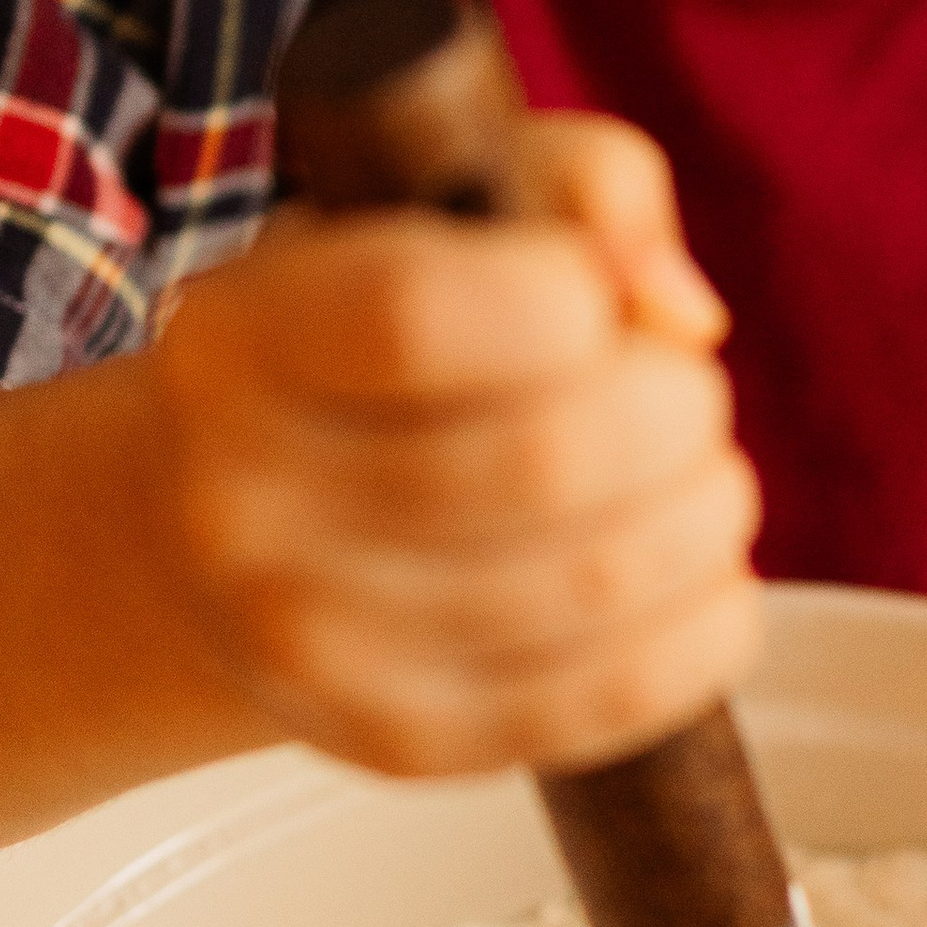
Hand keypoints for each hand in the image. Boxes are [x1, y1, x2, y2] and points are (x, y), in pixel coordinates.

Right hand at [147, 112, 763, 778]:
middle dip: (674, 414)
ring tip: (703, 484)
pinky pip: (594, 703)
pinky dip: (697, 636)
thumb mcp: (435, 213)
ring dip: (702, 521)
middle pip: (542, 459)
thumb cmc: (364, 352)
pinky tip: (707, 584)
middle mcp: (243, 498)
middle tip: (685, 399)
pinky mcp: (387, 740)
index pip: (416, 315)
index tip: (591, 297)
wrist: (219, 533)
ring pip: (589, 585)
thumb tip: (682, 312)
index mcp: (241, 335)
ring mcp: (305, 641)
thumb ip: (579, 187)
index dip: (563, 296)